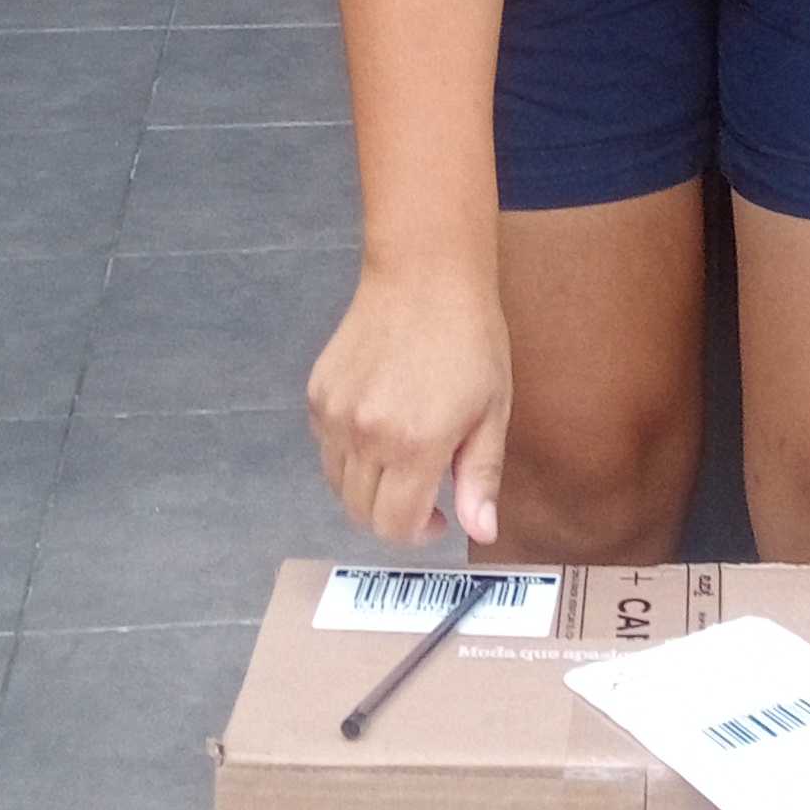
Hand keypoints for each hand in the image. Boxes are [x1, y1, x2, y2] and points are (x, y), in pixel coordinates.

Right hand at [307, 251, 512, 548]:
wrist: (425, 276)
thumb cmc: (471, 342)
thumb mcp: (492, 411)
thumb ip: (480, 478)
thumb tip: (481, 533)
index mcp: (415, 445)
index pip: (394, 526)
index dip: (417, 533)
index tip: (438, 517)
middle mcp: (367, 435)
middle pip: (361, 512)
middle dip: (392, 515)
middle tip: (422, 494)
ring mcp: (335, 414)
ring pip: (338, 485)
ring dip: (367, 487)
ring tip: (400, 459)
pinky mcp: (317, 394)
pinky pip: (325, 447)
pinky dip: (347, 453)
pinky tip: (378, 426)